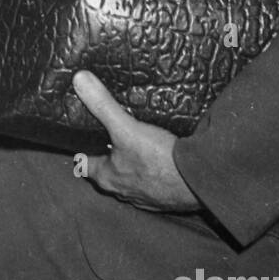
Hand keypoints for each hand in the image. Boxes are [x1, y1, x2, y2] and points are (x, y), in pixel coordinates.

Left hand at [73, 71, 200, 212]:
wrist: (198, 181)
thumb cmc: (159, 159)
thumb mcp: (126, 127)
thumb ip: (103, 105)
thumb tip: (80, 81)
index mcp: (107, 177)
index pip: (84, 164)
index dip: (83, 150)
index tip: (83, 138)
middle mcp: (122, 191)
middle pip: (108, 172)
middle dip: (109, 157)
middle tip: (111, 138)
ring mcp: (145, 197)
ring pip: (131, 180)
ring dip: (132, 167)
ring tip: (137, 147)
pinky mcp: (166, 198)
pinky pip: (155, 185)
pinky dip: (155, 174)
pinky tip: (162, 162)